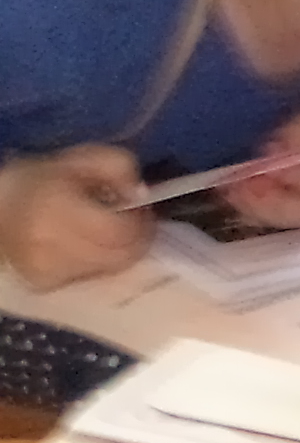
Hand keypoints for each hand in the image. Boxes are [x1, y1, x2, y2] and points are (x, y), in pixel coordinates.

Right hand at [0, 146, 151, 290]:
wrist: (1, 208)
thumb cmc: (44, 180)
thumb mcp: (82, 159)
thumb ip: (118, 166)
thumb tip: (141, 193)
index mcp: (56, 208)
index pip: (119, 232)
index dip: (141, 223)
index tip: (142, 210)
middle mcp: (49, 243)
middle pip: (119, 256)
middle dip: (136, 238)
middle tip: (132, 221)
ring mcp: (45, 268)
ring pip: (109, 269)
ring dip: (117, 251)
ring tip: (106, 229)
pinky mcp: (44, 282)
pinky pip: (91, 277)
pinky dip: (98, 263)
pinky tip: (87, 244)